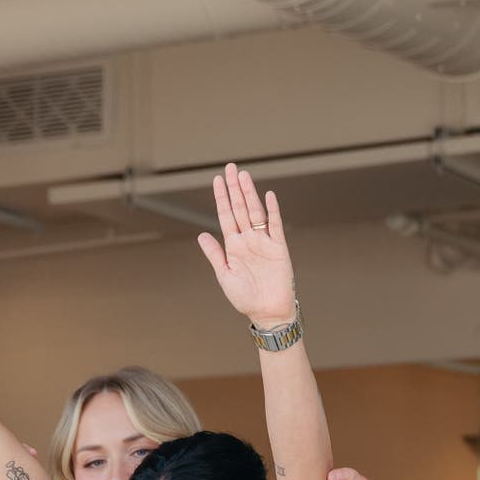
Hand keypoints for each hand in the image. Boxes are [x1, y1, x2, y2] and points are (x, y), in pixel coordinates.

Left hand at [196, 163, 297, 327]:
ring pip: (255, 212)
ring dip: (249, 194)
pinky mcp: (278, 248)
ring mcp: (263, 242)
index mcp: (233, 245)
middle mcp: (248, 239)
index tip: (217, 179)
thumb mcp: (224, 275)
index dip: (221, 197)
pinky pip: (275, 226)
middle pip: (240, 208)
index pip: (225, 215)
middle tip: (230, 167)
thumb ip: (214, 254)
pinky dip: (272, 211)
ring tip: (243, 176)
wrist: (267, 312)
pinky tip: (268, 196)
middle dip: (234, 188)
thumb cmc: (245, 297)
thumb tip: (201, 234)